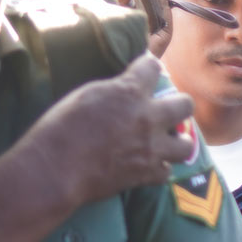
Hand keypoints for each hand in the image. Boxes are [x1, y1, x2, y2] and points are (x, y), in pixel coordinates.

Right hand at [20, 54, 196, 207]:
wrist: (55, 168)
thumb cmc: (60, 128)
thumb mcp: (85, 95)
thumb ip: (113, 91)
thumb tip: (125, 89)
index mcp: (129, 92)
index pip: (152, 67)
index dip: (149, 67)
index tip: (148, 71)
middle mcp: (148, 117)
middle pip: (185, 105)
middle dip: (180, 105)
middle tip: (170, 110)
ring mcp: (151, 148)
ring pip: (186, 144)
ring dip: (179, 142)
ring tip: (171, 142)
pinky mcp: (146, 173)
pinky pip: (166, 172)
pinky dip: (159, 169)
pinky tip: (152, 166)